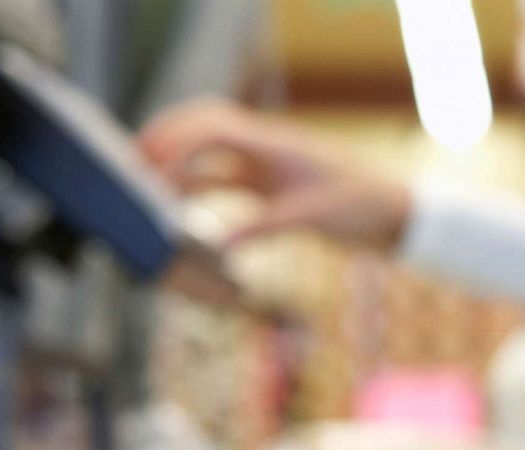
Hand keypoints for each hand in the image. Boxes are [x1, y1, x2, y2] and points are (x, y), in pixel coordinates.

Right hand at [139, 98, 412, 248]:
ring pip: (209, 161)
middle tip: (130, 169)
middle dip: (165, 144)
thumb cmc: (360, 205)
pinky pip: (224, 186)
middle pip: (201, 131)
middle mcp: (263, 150)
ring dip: (178, 172)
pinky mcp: (270, 190)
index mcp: (272, 144)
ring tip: (145, 195)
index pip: (210, 128)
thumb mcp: (312, 217)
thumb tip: (217, 246)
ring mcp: (265, 169)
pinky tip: (181, 216)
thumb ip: (262, 227)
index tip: (146, 167)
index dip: (173, 143)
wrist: (395, 213)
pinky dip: (200, 196)